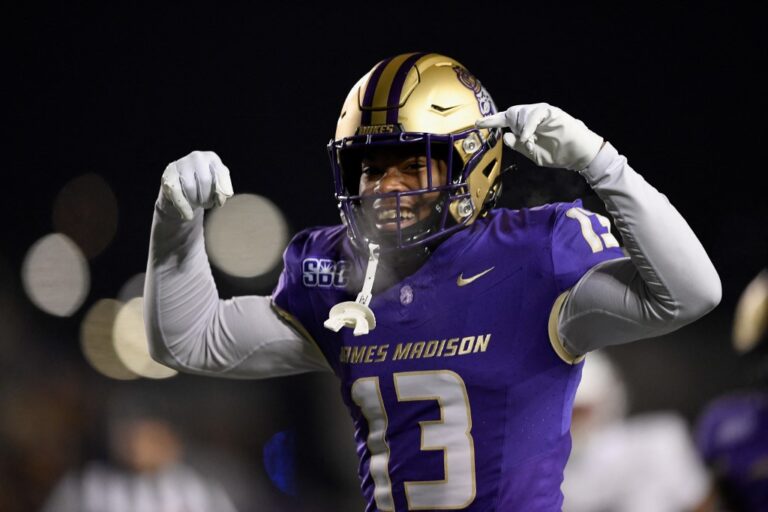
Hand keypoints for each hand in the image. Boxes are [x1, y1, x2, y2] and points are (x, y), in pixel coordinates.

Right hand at [161, 151, 233, 219]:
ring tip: (197, 203)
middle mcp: (197, 157)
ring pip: (190, 188)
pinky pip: (176, 193)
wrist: (182, 188)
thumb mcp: (218, 187)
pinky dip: (184, 207)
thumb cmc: (205, 187)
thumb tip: (225, 194)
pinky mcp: (168, 175)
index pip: (220, 174)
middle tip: (206, 204)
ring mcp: (181, 164)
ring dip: (195, 202)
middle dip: (207, 198)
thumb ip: (223, 190)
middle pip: (205, 181)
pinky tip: (188, 215)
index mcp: (212, 158)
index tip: (219, 202)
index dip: (222, 191)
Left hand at [476, 103, 602, 170]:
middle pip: (511, 113)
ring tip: (527, 141)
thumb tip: (505, 137)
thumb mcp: (532, 153)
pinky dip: (528, 126)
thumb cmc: (556, 154)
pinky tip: (528, 137)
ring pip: (521, 112)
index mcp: (525, 127)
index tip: (477, 124)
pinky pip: (534, 114)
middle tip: (516, 137)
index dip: (492, 121)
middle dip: (507, 122)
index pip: (505, 120)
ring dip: (520, 127)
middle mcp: (531, 117)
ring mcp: (541, 113)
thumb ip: (518, 145)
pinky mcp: (551, 112)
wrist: (577, 155)